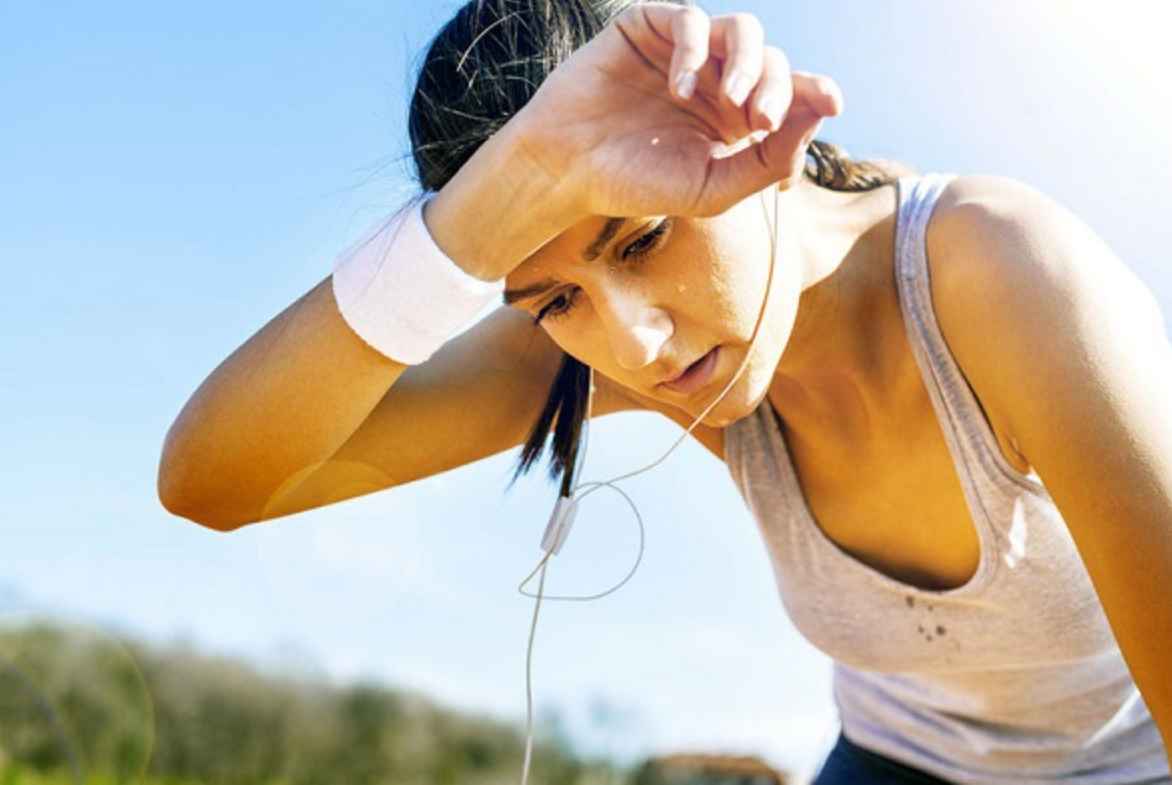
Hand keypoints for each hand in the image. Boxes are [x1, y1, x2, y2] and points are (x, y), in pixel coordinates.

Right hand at [512, 3, 842, 218]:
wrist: (566, 169)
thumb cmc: (636, 184)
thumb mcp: (712, 188)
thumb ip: (768, 159)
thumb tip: (822, 112)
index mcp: (736, 120)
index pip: (790, 96)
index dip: (815, 92)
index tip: (834, 103)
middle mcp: (716, 81)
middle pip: (773, 62)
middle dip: (777, 88)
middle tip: (760, 120)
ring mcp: (685, 53)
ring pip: (743, 31)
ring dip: (748, 62)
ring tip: (731, 101)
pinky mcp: (650, 28)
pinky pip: (691, 19)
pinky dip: (693, 49)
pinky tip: (678, 88)